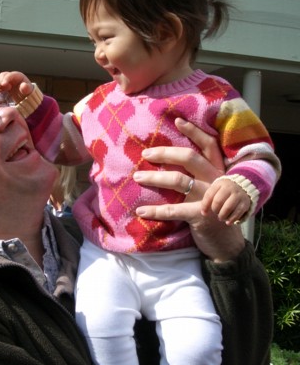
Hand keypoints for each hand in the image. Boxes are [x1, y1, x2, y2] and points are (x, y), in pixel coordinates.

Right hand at [0, 71, 33, 102]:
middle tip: (5, 89)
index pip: (10, 75)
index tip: (4, 84)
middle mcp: (10, 77)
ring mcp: (5, 81)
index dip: (6, 78)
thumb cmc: (27, 91)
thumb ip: (26, 88)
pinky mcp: (2, 86)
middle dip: (1, 81)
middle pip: (2, 75)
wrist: (24, 96)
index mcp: (17, 76)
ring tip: (2, 90)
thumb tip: (24, 86)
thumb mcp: (28, 90)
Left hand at [133, 118, 244, 262]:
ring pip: (178, 180)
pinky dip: (154, 210)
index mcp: (217, 171)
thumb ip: (197, 175)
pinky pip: (172, 210)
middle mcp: (214, 180)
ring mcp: (209, 198)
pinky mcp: (201, 216)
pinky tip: (140, 210)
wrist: (226, 243)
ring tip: (138, 177)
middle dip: (165, 153)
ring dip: (154, 177)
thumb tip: (168, 160)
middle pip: (190, 158)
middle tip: (146, 153)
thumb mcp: (210, 190)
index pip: (208, 145)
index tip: (178, 120)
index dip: (194, 132)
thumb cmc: (212, 211)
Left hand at [201, 178, 250, 224]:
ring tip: (221, 217)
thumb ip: (209, 198)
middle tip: (215, 212)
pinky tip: (228, 222)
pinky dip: (231, 219)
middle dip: (215, 210)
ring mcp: (238, 195)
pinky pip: (237, 213)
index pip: (209, 195)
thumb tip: (204, 213)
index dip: (205, 206)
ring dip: (222, 215)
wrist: (243, 187)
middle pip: (218, 201)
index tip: (204, 213)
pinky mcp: (245, 203)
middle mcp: (230, 188)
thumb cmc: (224, 191)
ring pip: (227, 208)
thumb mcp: (216, 189)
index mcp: (220, 184)